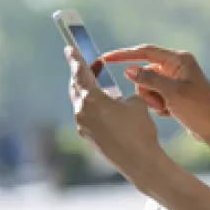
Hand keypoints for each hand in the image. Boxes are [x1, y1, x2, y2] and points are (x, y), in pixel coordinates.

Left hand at [65, 46, 165, 183]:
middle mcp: (81, 112)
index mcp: (91, 99)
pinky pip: (86, 114)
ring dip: (89, 90)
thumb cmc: (139, 129)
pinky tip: (105, 104)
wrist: (140, 162)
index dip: (75, 58)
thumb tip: (115, 98)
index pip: (80, 72)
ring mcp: (83, 126)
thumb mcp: (134, 102)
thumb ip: (120, 94)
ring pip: (80, 101)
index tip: (69, 47)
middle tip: (94, 63)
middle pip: (77, 86)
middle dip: (84, 73)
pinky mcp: (88, 136)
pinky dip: (92, 105)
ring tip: (102, 82)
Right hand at [102, 44, 209, 141]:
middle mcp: (177, 66)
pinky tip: (170, 113)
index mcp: (179, 59)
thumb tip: (129, 69)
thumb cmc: (199, 110)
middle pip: (145, 72)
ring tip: (166, 109)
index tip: (106, 58)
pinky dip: (158, 105)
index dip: (124, 55)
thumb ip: (149, 79)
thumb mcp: (172, 93)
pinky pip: (155, 96)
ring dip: (152, 99)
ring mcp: (176, 80)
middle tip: (159, 103)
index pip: (145, 51)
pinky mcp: (174, 93)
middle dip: (146, 89)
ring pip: (148, 86)